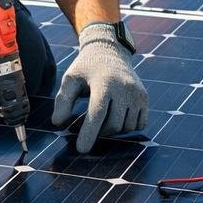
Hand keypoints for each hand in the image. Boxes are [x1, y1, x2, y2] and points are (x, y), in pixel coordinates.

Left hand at [53, 24, 147, 151]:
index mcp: (104, 82)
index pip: (97, 114)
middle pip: (112, 125)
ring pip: (126, 128)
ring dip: (111, 130)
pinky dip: (126, 127)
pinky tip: (115, 116)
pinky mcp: (145, 98)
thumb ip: (63, 100)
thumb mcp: (70, 78)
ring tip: (99, 118)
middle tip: (84, 126)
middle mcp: (124, 88)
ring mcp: (137, 93)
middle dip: (98, 132)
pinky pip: (138, 125)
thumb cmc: (86, 68)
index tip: (81, 150)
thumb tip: (58, 123)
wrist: (109, 52)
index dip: (89, 134)